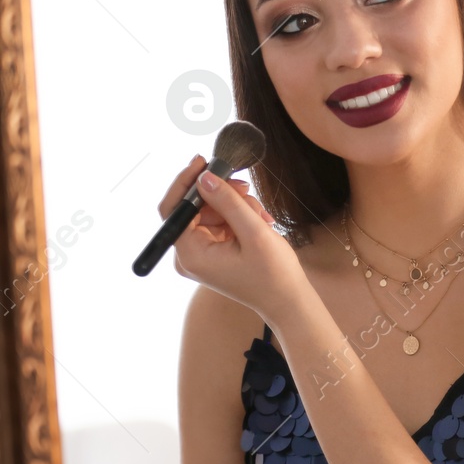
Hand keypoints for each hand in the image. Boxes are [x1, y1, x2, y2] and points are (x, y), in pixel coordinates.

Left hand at [161, 154, 307, 322]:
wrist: (289, 301)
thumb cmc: (274, 274)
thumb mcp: (254, 232)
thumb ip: (228, 202)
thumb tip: (204, 177)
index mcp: (192, 254)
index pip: (174, 209)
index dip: (186, 182)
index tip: (203, 162)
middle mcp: (189, 256)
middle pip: (193, 209)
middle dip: (220, 195)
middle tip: (245, 186)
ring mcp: (201, 255)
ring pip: (209, 214)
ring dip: (235, 207)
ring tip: (261, 216)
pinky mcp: (214, 254)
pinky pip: (219, 224)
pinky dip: (238, 218)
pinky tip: (259, 222)